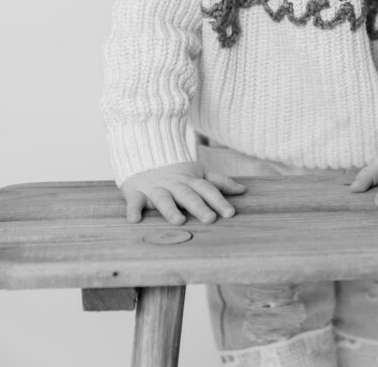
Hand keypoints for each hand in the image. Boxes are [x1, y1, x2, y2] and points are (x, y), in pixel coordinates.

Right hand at [120, 162, 246, 224]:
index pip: (208, 189)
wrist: (145, 155)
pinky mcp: (137, 193)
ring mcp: (156, 189)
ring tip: (179, 221)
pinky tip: (134, 220)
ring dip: (171, 210)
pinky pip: (134, 201)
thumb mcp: (199, 173)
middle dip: (199, 206)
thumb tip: (243, 190)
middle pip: (188, 196)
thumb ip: (220, 182)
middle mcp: (175, 185)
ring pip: (164, 199)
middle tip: (210, 219)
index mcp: (190, 181)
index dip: (219, 201)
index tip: (230, 213)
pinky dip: (133, 210)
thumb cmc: (177, 172)